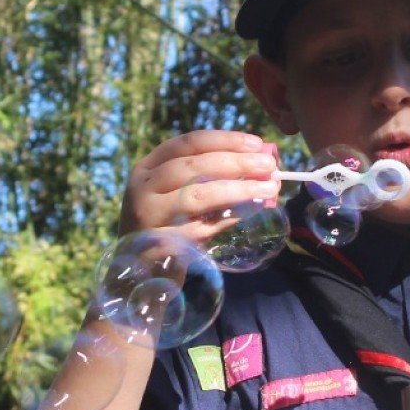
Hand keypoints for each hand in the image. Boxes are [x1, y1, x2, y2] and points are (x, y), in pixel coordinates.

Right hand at [120, 130, 279, 238]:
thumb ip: (212, 174)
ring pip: (198, 196)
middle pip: (193, 166)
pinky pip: (204, 228)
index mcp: (148, 167)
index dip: (225, 140)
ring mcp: (150, 218)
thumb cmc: (168, 223)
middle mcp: (143, 189)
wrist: (140, 269)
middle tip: (269, 165)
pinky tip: (254, 211)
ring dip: (238, 190)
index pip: (188, 143)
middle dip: (236, 163)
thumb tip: (263, 156)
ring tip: (269, 189)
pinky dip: (232, 218)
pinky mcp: (164, 245)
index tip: (256, 143)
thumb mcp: (177, 192)